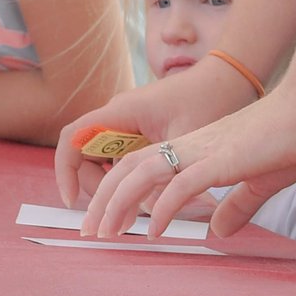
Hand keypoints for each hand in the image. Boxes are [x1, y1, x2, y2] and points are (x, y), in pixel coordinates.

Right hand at [53, 61, 260, 207]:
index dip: (66, 171)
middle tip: (117, 217)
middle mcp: (118, 116)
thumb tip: (154, 214)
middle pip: (86, 156)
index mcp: (120, 112)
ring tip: (132, 216)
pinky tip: (148, 200)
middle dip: (94, 188)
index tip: (72, 201)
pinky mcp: (141, 130)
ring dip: (111, 186)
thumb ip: (164, 176)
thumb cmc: (209, 101)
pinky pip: (122, 157)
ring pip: (103, 160)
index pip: (73, 139)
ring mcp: (128, 123)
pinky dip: (127, 179)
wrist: (229, 79)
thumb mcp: (185, 143)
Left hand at [82, 88, 295, 241]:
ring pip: (143, 174)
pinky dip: (163, 207)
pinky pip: (182, 184)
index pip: (141, 168)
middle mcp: (189, 148)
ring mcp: (202, 152)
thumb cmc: (289, 139)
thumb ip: (236, 206)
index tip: (106, 221)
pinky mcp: (221, 161)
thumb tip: (218, 231)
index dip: (117, 192)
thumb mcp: (258, 181)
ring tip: (106, 233)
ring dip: (119, 203)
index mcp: (194, 151)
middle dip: (103, 201)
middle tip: (89, 233)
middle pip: (129, 169)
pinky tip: (154, 230)